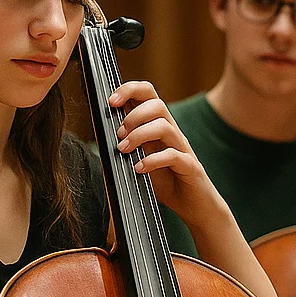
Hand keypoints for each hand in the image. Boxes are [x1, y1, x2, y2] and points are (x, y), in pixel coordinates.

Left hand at [109, 81, 225, 230]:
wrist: (195, 206)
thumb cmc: (167, 182)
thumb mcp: (140, 159)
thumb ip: (127, 145)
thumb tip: (101, 134)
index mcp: (159, 126)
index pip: (148, 94)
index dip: (129, 90)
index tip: (110, 101)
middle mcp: (172, 133)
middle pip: (157, 104)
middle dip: (133, 115)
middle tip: (119, 134)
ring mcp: (182, 149)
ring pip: (164, 126)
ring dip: (139, 135)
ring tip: (124, 150)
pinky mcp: (190, 166)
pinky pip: (174, 155)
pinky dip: (153, 160)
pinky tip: (139, 169)